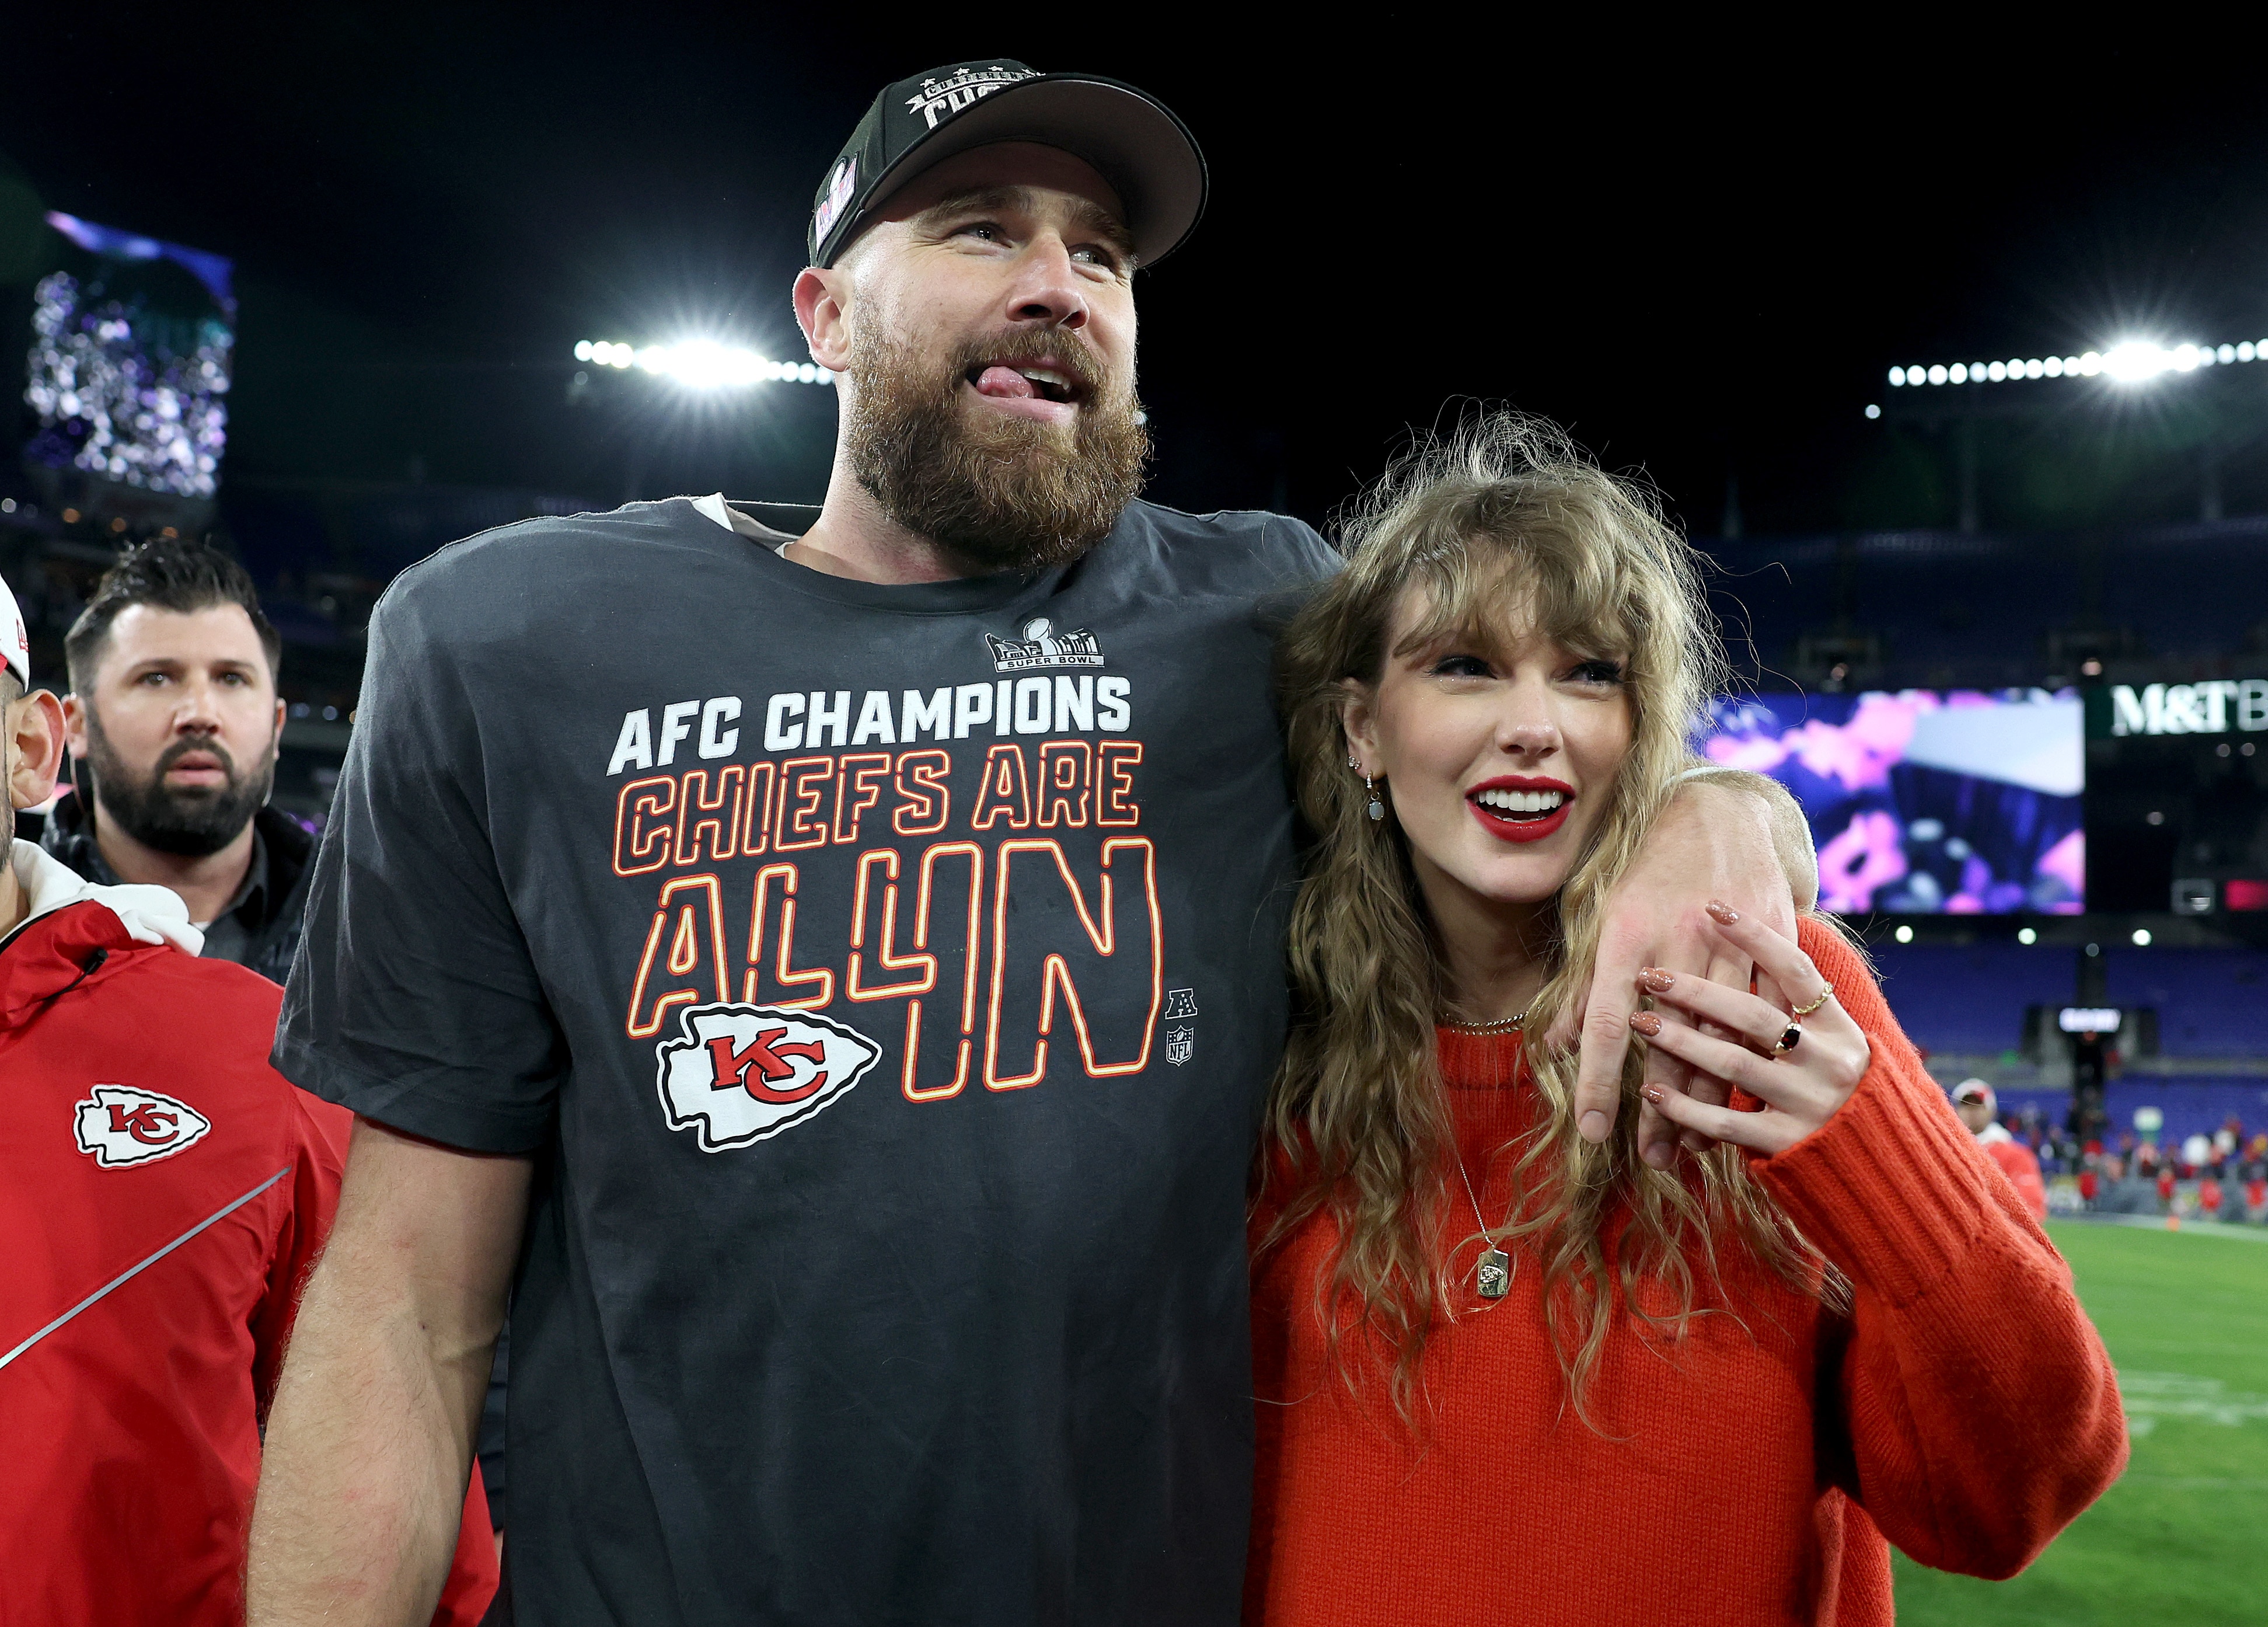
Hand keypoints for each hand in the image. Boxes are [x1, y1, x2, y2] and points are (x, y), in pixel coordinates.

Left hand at [1550, 781, 1799, 1162]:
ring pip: (1723, 1038)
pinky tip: (1743, 1101)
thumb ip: (1584, 988)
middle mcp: (1676, 943)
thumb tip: (1557, 1047)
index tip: (1593, 1133)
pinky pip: (1767, 1016)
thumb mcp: (1604, 920)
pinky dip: (1756, 1061)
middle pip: (1669, 1044)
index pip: (1606, 1025)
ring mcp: (1729, 944)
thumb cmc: (1650, 874)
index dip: (1599, 1082)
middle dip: (1660, 1109)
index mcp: (1625, 938)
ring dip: (1709, 1098)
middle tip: (1652, 1159)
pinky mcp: (1772, 944)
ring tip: (1692, 1146)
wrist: (1722, 816)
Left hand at [1630, 901, 1869, 1156]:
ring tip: (1638, 1024)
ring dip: (1680, 1042)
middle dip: (1696, 993)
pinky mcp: (1789, 1143)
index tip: (1713, 906)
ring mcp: (1810, 1103)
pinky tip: (1652, 1092)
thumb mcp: (1831, 1043)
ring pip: (1734, 1064)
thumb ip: (1793, 1008)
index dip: (1756, 936)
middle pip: (1753, 1015)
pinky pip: (1727, 1122)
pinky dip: (1685, 1106)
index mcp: (1838, 1027)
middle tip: (1650, 976)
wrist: (1881, 1164)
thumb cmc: (1835, 1091)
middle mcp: (1828, 1061)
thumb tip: (1742, 954)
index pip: (1795, 969)